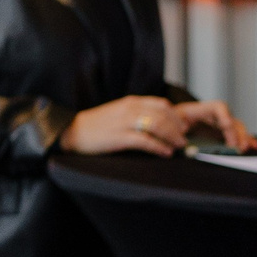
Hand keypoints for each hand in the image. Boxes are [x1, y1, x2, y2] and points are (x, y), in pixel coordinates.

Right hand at [60, 95, 256, 156]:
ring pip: (158, 126)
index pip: (161, 105)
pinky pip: (146, 141)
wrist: (72, 132)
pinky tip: (165, 153)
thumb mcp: (118, 113)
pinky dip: (159, 147)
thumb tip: (159, 124)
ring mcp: (125, 122)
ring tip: (179, 147)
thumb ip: (137, 114)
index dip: (176, 117)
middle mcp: (130, 109)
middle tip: (184, 140)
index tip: (183, 128)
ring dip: (173, 138)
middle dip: (179, 128)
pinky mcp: (120, 137)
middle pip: (164, 115)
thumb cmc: (96, 126)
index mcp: (130, 102)